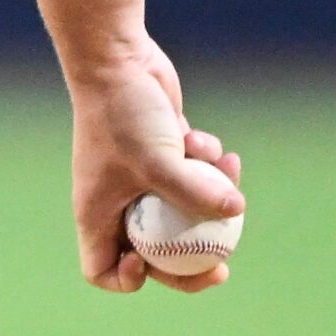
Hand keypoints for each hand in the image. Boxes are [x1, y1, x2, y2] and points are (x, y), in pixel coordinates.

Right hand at [67, 36, 244, 293]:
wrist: (117, 57)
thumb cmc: (123, 114)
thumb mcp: (159, 162)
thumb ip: (197, 194)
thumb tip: (236, 212)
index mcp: (99, 212)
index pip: (102, 268)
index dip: (130, 278)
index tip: (154, 263)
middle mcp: (118, 200)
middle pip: (154, 253)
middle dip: (191, 257)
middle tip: (222, 263)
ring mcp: (141, 178)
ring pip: (183, 213)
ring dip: (210, 196)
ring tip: (223, 170)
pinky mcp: (164, 154)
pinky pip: (194, 177)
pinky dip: (207, 164)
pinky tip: (202, 137)